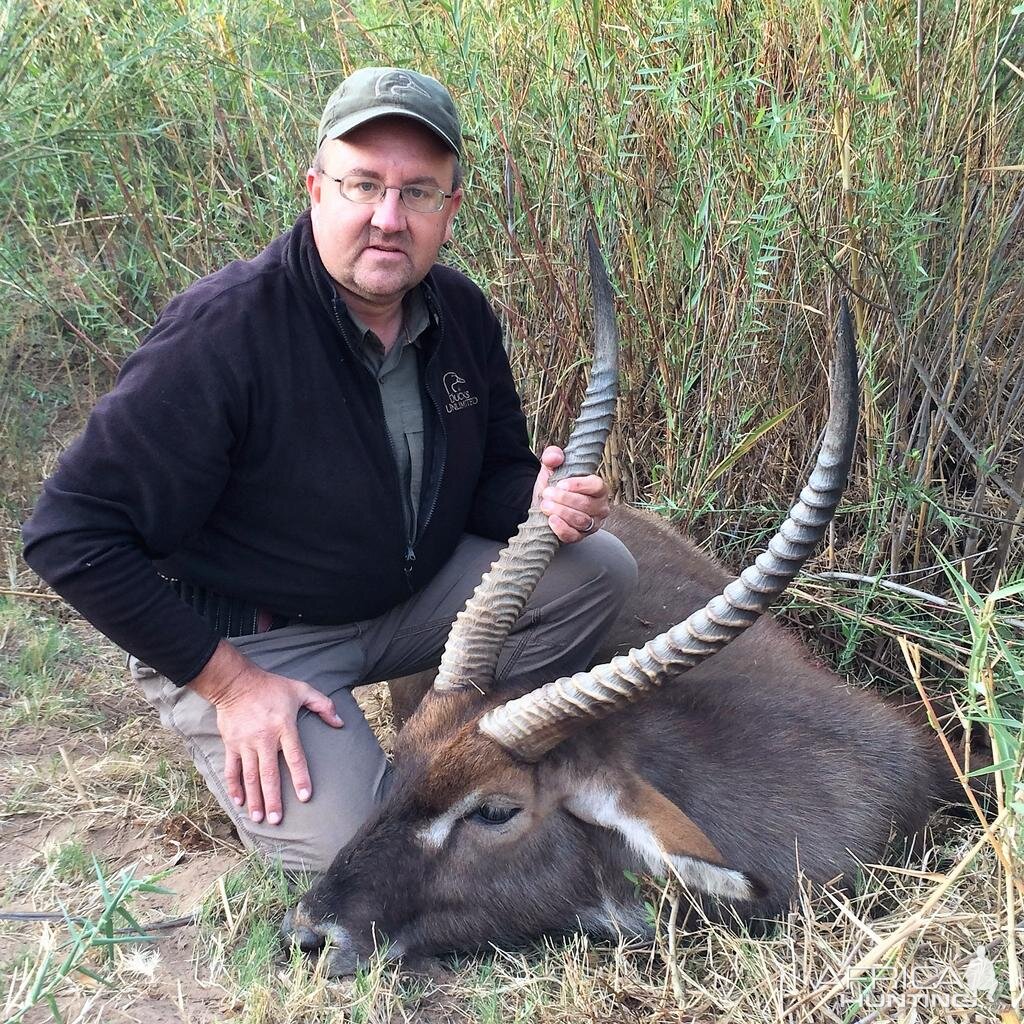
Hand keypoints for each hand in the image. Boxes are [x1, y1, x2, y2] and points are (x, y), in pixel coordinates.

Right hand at [188, 640, 343, 824]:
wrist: (236, 682)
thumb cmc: (272, 687)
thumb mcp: (301, 689)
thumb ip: (323, 705)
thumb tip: (340, 722)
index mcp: (284, 727)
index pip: (295, 757)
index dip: (300, 778)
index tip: (305, 796)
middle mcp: (264, 738)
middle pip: (269, 774)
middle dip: (273, 799)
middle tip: (277, 820)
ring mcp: (245, 743)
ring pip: (250, 776)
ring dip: (254, 799)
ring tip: (258, 818)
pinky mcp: (231, 744)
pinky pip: (232, 769)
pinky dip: (234, 786)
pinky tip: (238, 802)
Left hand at [532, 445, 609, 542]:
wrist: (544, 505)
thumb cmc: (554, 486)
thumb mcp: (552, 469)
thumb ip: (553, 457)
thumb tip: (555, 457)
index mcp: (597, 487)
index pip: (596, 486)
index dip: (579, 485)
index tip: (560, 484)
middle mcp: (600, 506)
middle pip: (587, 504)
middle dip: (564, 499)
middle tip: (546, 494)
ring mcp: (592, 524)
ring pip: (581, 520)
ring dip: (561, 512)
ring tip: (545, 505)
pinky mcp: (581, 537)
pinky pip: (574, 536)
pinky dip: (562, 529)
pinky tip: (551, 520)